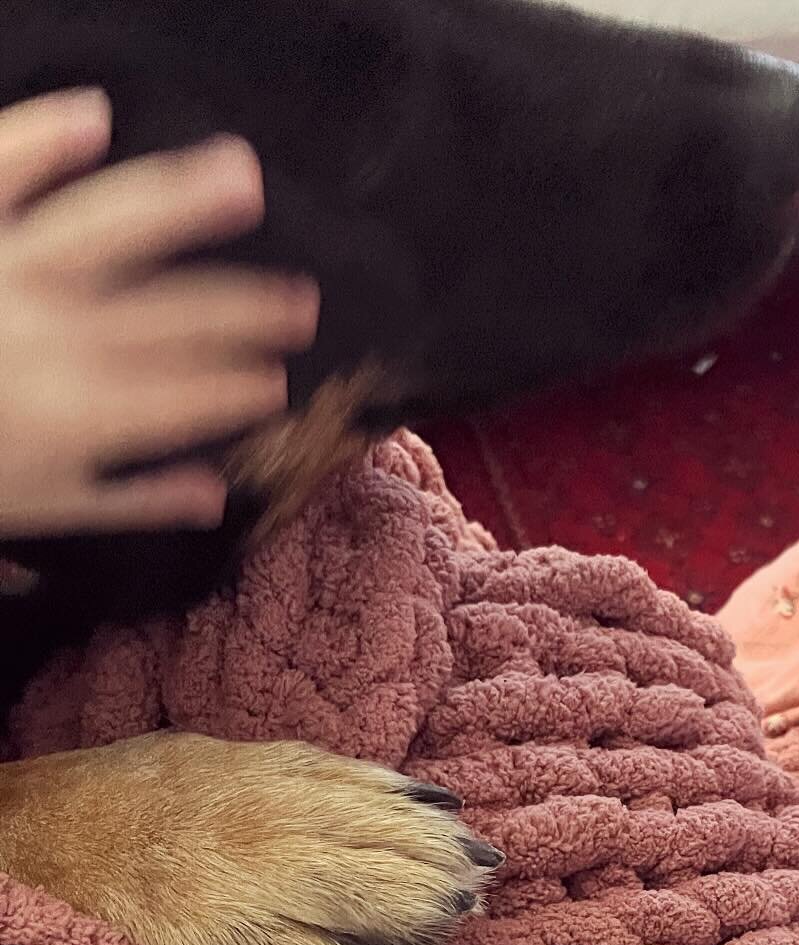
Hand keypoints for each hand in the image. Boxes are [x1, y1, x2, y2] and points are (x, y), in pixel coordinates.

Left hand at [0, 89, 318, 536]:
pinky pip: (4, 165)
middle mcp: (62, 335)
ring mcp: (14, 269)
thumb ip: (131, 499)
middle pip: (176, 315)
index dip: (243, 388)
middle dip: (247, 308)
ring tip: (242, 176)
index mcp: (87, 413)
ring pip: (113, 225)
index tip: (279, 382)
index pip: (192, 396)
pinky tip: (95, 114)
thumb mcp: (46, 505)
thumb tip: (210, 495)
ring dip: (183, 201)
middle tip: (300, 302)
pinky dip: (45, 135)